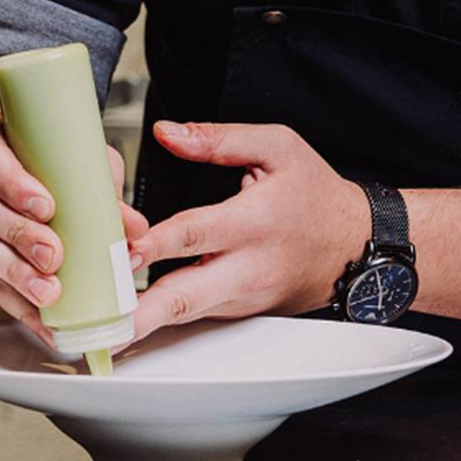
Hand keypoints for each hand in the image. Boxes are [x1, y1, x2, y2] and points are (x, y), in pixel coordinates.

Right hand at [0, 113, 147, 344]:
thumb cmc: (32, 162)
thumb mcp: (69, 158)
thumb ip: (98, 185)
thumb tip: (134, 228)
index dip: (13, 184)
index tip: (46, 207)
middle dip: (16, 234)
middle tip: (52, 256)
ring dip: (10, 272)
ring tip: (47, 291)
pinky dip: (10, 301)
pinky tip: (37, 315)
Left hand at [125, 121, 367, 341]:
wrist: (355, 245)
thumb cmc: (316, 196)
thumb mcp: (278, 148)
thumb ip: (218, 139)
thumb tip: (168, 133)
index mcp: (254, 221)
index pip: (196, 233)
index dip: (156, 243)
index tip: (125, 251)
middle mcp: (247, 267)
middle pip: (186, 296)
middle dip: (143, 311)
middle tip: (108, 319)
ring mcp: (242, 297)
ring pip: (185, 314)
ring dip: (144, 321)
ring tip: (105, 328)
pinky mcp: (238, 312)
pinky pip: (195, 314)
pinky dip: (162, 317)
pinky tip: (131, 317)